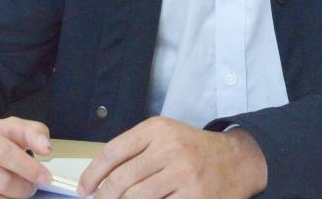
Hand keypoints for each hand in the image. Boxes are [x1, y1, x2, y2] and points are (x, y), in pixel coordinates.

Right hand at [0, 114, 52, 198]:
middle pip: (0, 181)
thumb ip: (31, 132)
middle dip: (23, 188)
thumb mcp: (5, 127)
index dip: (28, 167)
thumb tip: (46, 147)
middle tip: (31, 187)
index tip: (45, 177)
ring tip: (17, 192)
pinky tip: (0, 197)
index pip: (4, 153)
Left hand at [78, 116, 266, 198]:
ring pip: (136, 198)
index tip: (84, 188)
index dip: (92, 174)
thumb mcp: (166, 136)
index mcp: (158, 129)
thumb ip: (135, 150)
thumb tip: (99, 177)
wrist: (238, 160)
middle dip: (103, 196)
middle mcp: (170, 148)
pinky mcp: (195, 197)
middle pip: (121, 180)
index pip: (113, 152)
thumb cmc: (195, 150)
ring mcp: (183, 174)